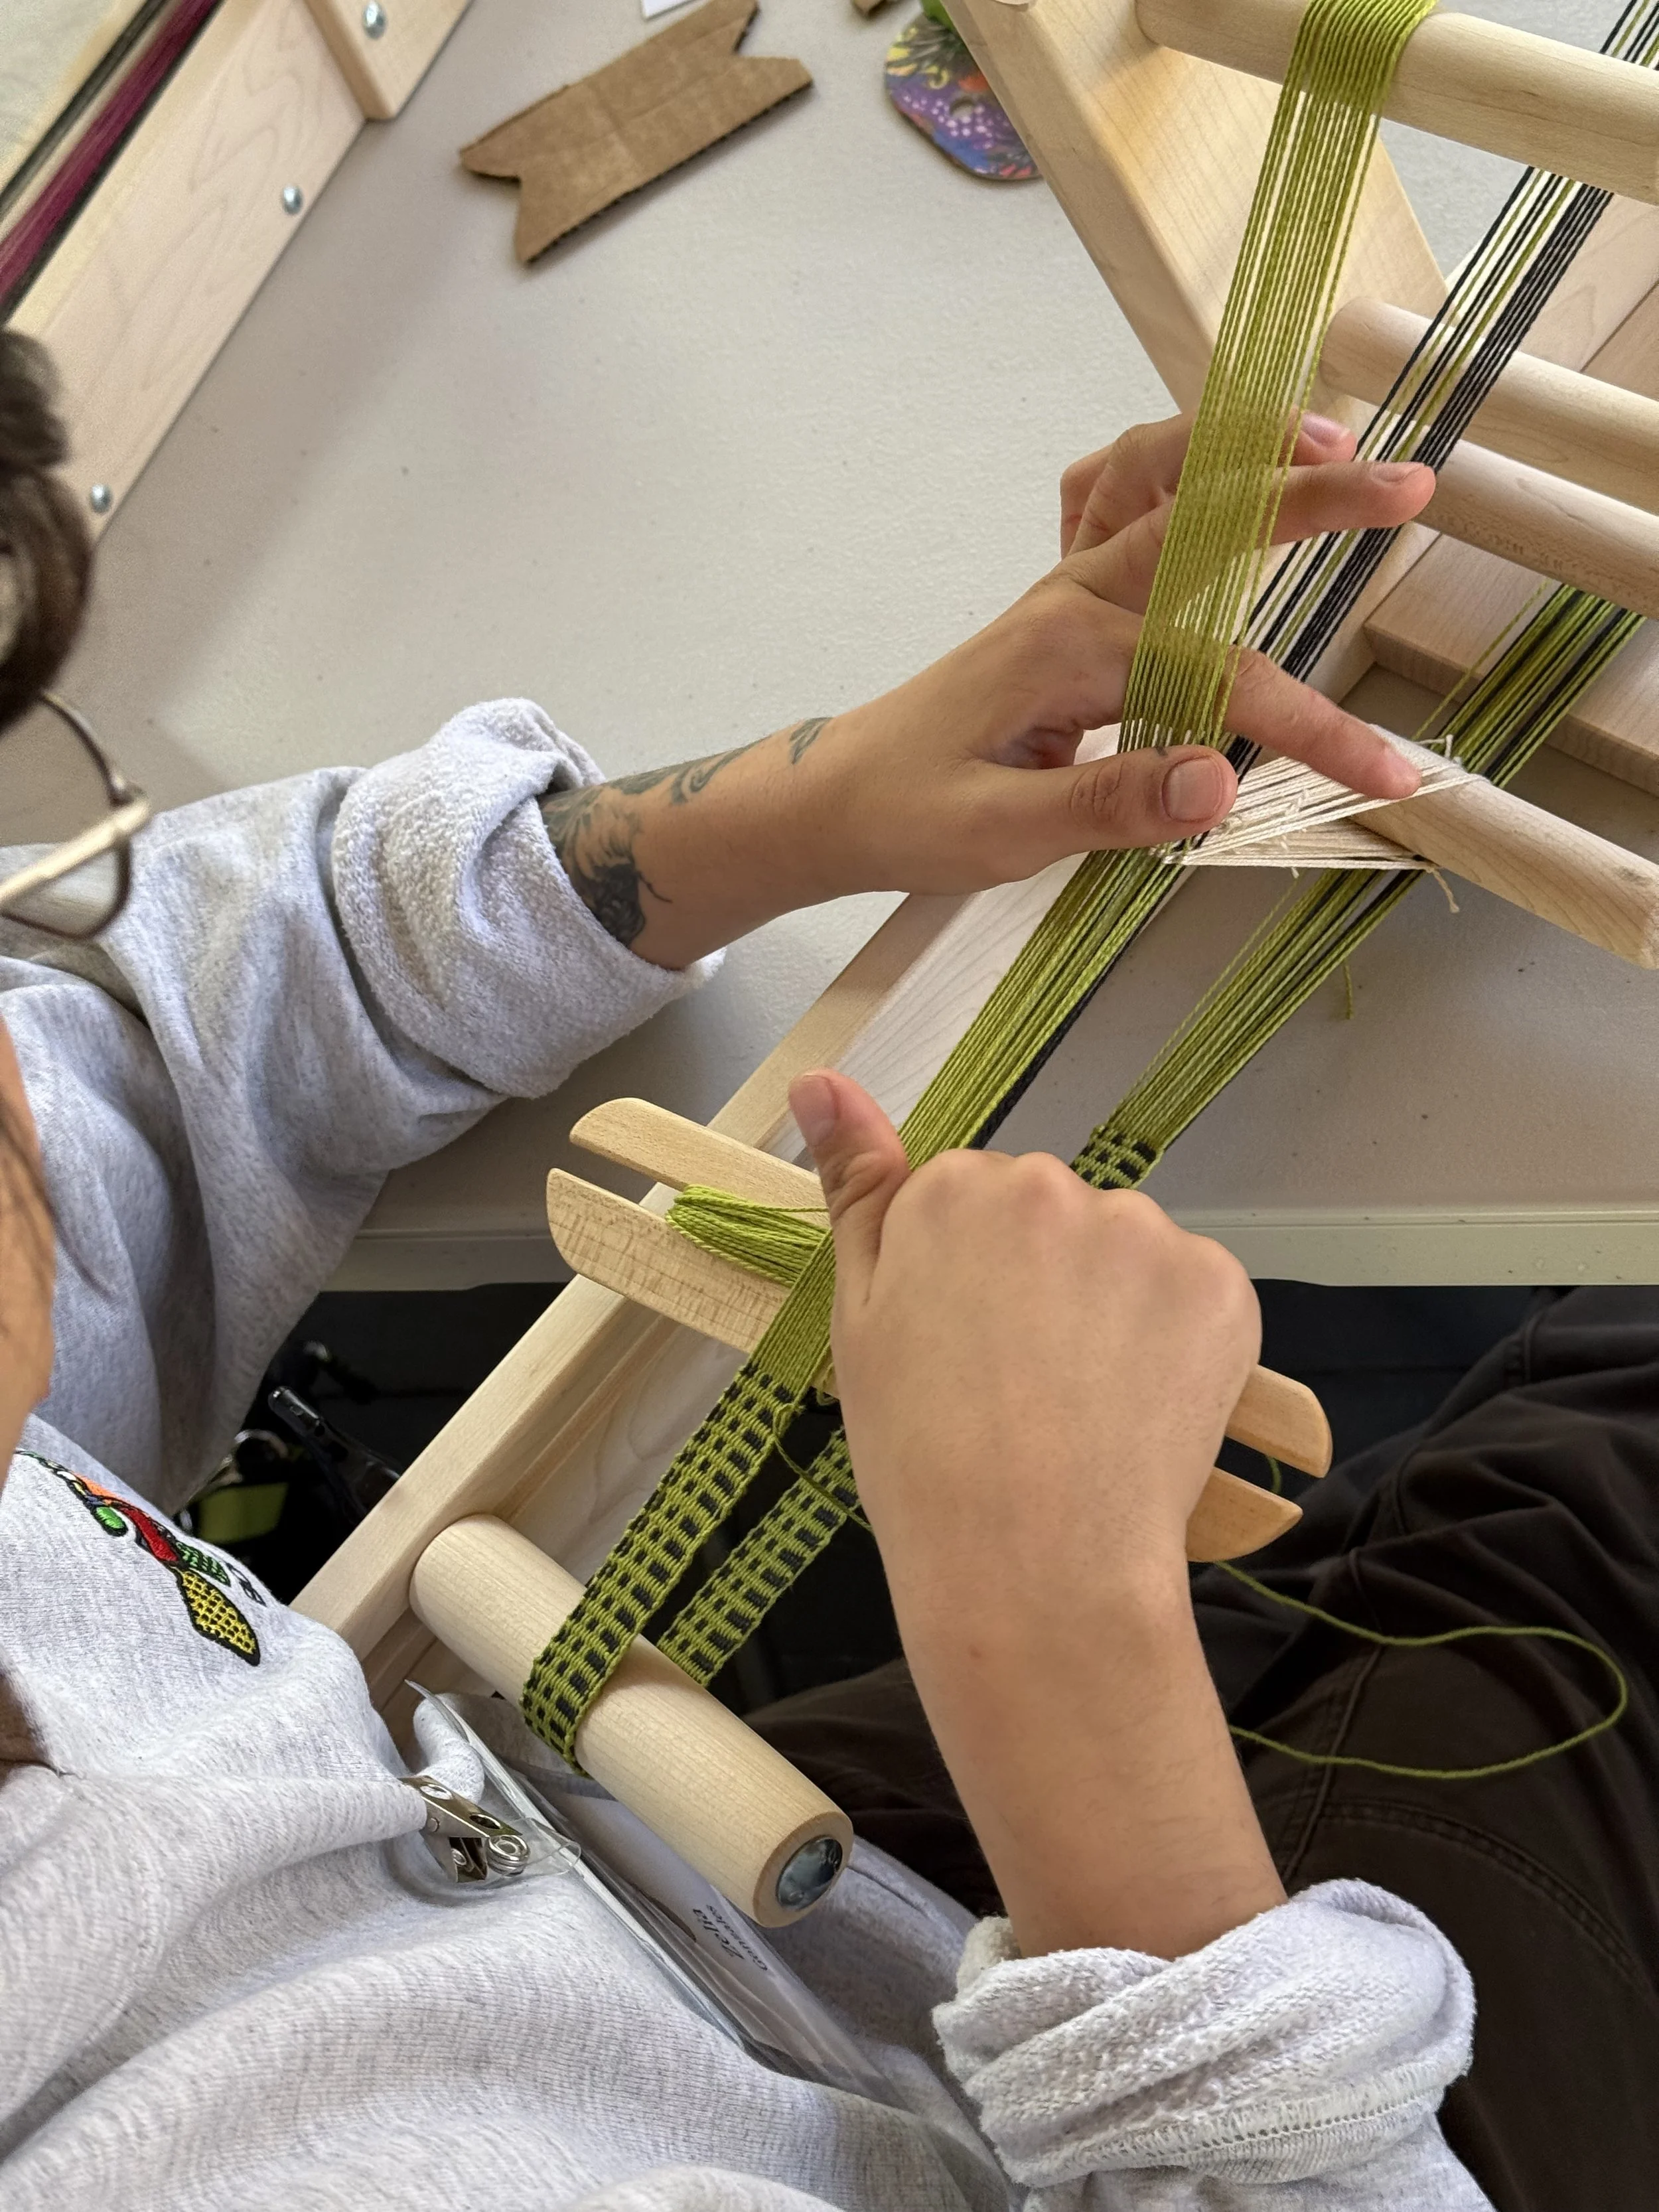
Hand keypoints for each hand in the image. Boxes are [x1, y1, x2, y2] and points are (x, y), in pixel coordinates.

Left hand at [545, 412, 1431, 966]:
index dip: (1313, 729)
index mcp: (1067, 654)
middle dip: (1310, 494)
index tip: (1391, 772)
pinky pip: (1114, 500)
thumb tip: (1221, 782)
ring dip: (1238, 444)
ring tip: (1332, 430)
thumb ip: (1110, 806)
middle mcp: (1072, 598)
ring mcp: (1064, 588)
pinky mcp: (1059, 601)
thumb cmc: (908, 816)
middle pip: (1205, 518)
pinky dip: (1168, 466)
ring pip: (1156, 476)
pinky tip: (1217, 466)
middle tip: (1409, 481)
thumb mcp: (999, 834)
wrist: (834, 798)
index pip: (1219, 681)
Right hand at [791, 1066, 1286, 1959]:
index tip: (958, 1352)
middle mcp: (1055, 1186)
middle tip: (1016, 1388)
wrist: (1033, 1567)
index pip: (968, 1201)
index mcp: (955, 1188)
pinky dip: (1174, 1342)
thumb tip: (819, 1075)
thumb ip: (854, 1188)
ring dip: (1109, 1308)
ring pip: (1123, 1254)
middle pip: (1051, 1215)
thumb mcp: (859, 1322)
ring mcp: (1146, 1234)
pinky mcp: (1221, 1286)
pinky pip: (1190, 1295)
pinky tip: (1138, 1409)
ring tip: (1079, 1409)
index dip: (964, 1282)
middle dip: (1040, 1280)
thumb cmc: (921, 1457)